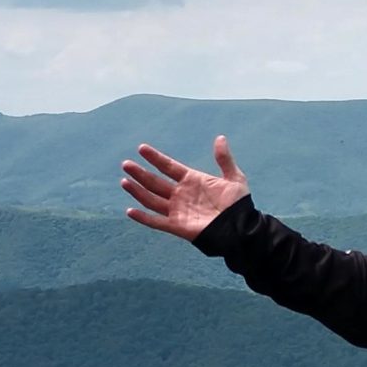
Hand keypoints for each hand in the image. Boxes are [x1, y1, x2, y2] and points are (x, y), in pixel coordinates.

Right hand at [121, 137, 249, 239]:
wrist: (241, 228)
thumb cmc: (238, 204)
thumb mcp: (234, 178)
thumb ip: (224, 159)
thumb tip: (220, 138)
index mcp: (192, 180)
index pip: (168, 167)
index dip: (155, 158)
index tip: (141, 148)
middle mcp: (181, 194)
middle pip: (155, 182)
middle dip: (140, 173)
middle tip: (126, 164)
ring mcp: (178, 210)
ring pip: (152, 199)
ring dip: (138, 191)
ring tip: (124, 181)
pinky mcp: (177, 226)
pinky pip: (156, 222)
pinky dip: (143, 218)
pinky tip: (129, 211)